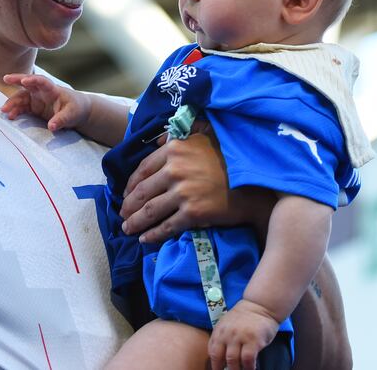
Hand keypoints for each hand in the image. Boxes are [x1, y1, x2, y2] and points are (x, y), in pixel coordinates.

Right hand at [1, 73, 90, 131]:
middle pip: (28, 84)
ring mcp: (37, 99)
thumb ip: (62, 120)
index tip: (25, 80)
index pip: (42, 81)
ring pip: (22, 97)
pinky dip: (16, 111)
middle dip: (17, 80)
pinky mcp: (34, 107)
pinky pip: (22, 108)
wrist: (77, 112)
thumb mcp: (72, 114)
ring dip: (13, 102)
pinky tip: (11, 116)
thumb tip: (51, 126)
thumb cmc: (76, 109)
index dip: (33, 79)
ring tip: (4, 110)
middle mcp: (42, 92)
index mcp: (52, 89)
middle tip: (6, 79)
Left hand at [119, 127, 230, 242]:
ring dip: (136, 223)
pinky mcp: (194, 213)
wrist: (254, 183)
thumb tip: (157, 141)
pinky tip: (145, 239)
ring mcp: (184, 193)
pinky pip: (167, 226)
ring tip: (129, 229)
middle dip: (129, 206)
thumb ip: (178, 137)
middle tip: (122, 215)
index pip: (143, 169)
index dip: (131, 185)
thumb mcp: (202, 136)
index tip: (125, 194)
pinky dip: (153, 235)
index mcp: (174, 150)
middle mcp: (175, 170)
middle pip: (143, 192)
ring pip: (151, 211)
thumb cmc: (228, 158)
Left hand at [208, 299, 279, 369]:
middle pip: (218, 357)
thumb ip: (222, 338)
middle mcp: (227, 333)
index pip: (211, 351)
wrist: (261, 306)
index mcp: (219, 330)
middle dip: (221, 369)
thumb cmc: (244, 317)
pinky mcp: (253, 340)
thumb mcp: (227, 324)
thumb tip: (220, 358)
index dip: (214, 364)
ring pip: (232, 361)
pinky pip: (247, 359)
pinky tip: (251, 368)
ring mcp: (240, 336)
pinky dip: (248, 367)